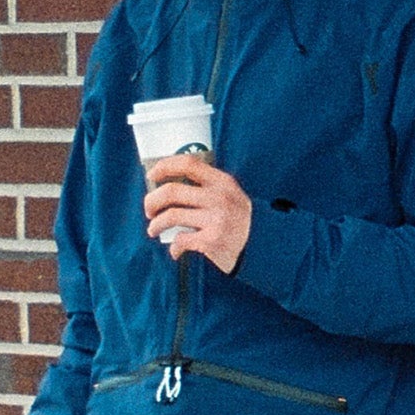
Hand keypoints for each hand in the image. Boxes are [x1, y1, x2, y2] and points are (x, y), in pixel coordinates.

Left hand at [144, 156, 252, 273]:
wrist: (265, 248)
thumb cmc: (242, 222)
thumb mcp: (232, 196)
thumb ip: (208, 187)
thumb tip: (170, 188)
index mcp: (222, 182)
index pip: (188, 164)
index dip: (165, 166)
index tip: (152, 175)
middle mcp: (218, 198)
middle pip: (172, 191)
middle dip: (152, 200)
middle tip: (149, 209)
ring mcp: (215, 219)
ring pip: (171, 216)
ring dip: (156, 224)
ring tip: (153, 230)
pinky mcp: (212, 241)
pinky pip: (181, 240)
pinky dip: (174, 248)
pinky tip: (175, 251)